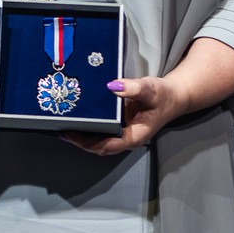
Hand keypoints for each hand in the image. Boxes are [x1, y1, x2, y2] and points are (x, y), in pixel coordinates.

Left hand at [59, 75, 187, 155]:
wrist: (175, 95)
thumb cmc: (165, 96)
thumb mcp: (151, 90)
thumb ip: (133, 88)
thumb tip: (113, 86)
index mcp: (133, 137)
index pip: (105, 146)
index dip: (85, 143)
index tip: (69, 134)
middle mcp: (125, 137)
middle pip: (97, 144)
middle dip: (78, 138)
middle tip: (58, 125)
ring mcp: (122, 130)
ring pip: (98, 136)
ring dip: (81, 131)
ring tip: (62, 119)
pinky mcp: (120, 121)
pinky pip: (101, 125)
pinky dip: (89, 121)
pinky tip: (78, 111)